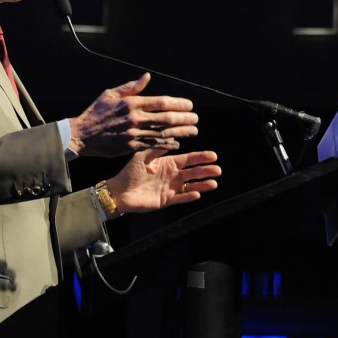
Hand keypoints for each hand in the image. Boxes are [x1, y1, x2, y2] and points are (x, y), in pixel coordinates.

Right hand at [70, 73, 199, 157]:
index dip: (178, 104)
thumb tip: (147, 77)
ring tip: (193, 131)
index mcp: (131, 103)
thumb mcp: (110, 94)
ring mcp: (133, 134)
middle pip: (166, 118)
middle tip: (196, 119)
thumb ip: (131, 87)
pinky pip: (153, 145)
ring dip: (180, 132)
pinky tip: (177, 143)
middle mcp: (134, 118)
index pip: (161, 102)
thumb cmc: (96, 113)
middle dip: (184, 118)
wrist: (81, 135)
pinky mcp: (130, 147)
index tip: (189, 105)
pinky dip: (167, 144)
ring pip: (163, 133)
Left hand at [105, 148, 220, 213]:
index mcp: (168, 163)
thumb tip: (171, 136)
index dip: (201, 157)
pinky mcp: (166, 200)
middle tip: (218, 169)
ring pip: (190, 185)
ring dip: (202, 184)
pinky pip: (180, 198)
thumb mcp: (143, 156)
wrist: (119, 192)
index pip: (188, 159)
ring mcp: (170, 188)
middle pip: (193, 172)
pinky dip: (189, 196)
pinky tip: (198, 193)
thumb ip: (157, 148)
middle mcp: (172, 175)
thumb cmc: (130, 172)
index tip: (213, 155)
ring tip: (214, 183)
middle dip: (206, 170)